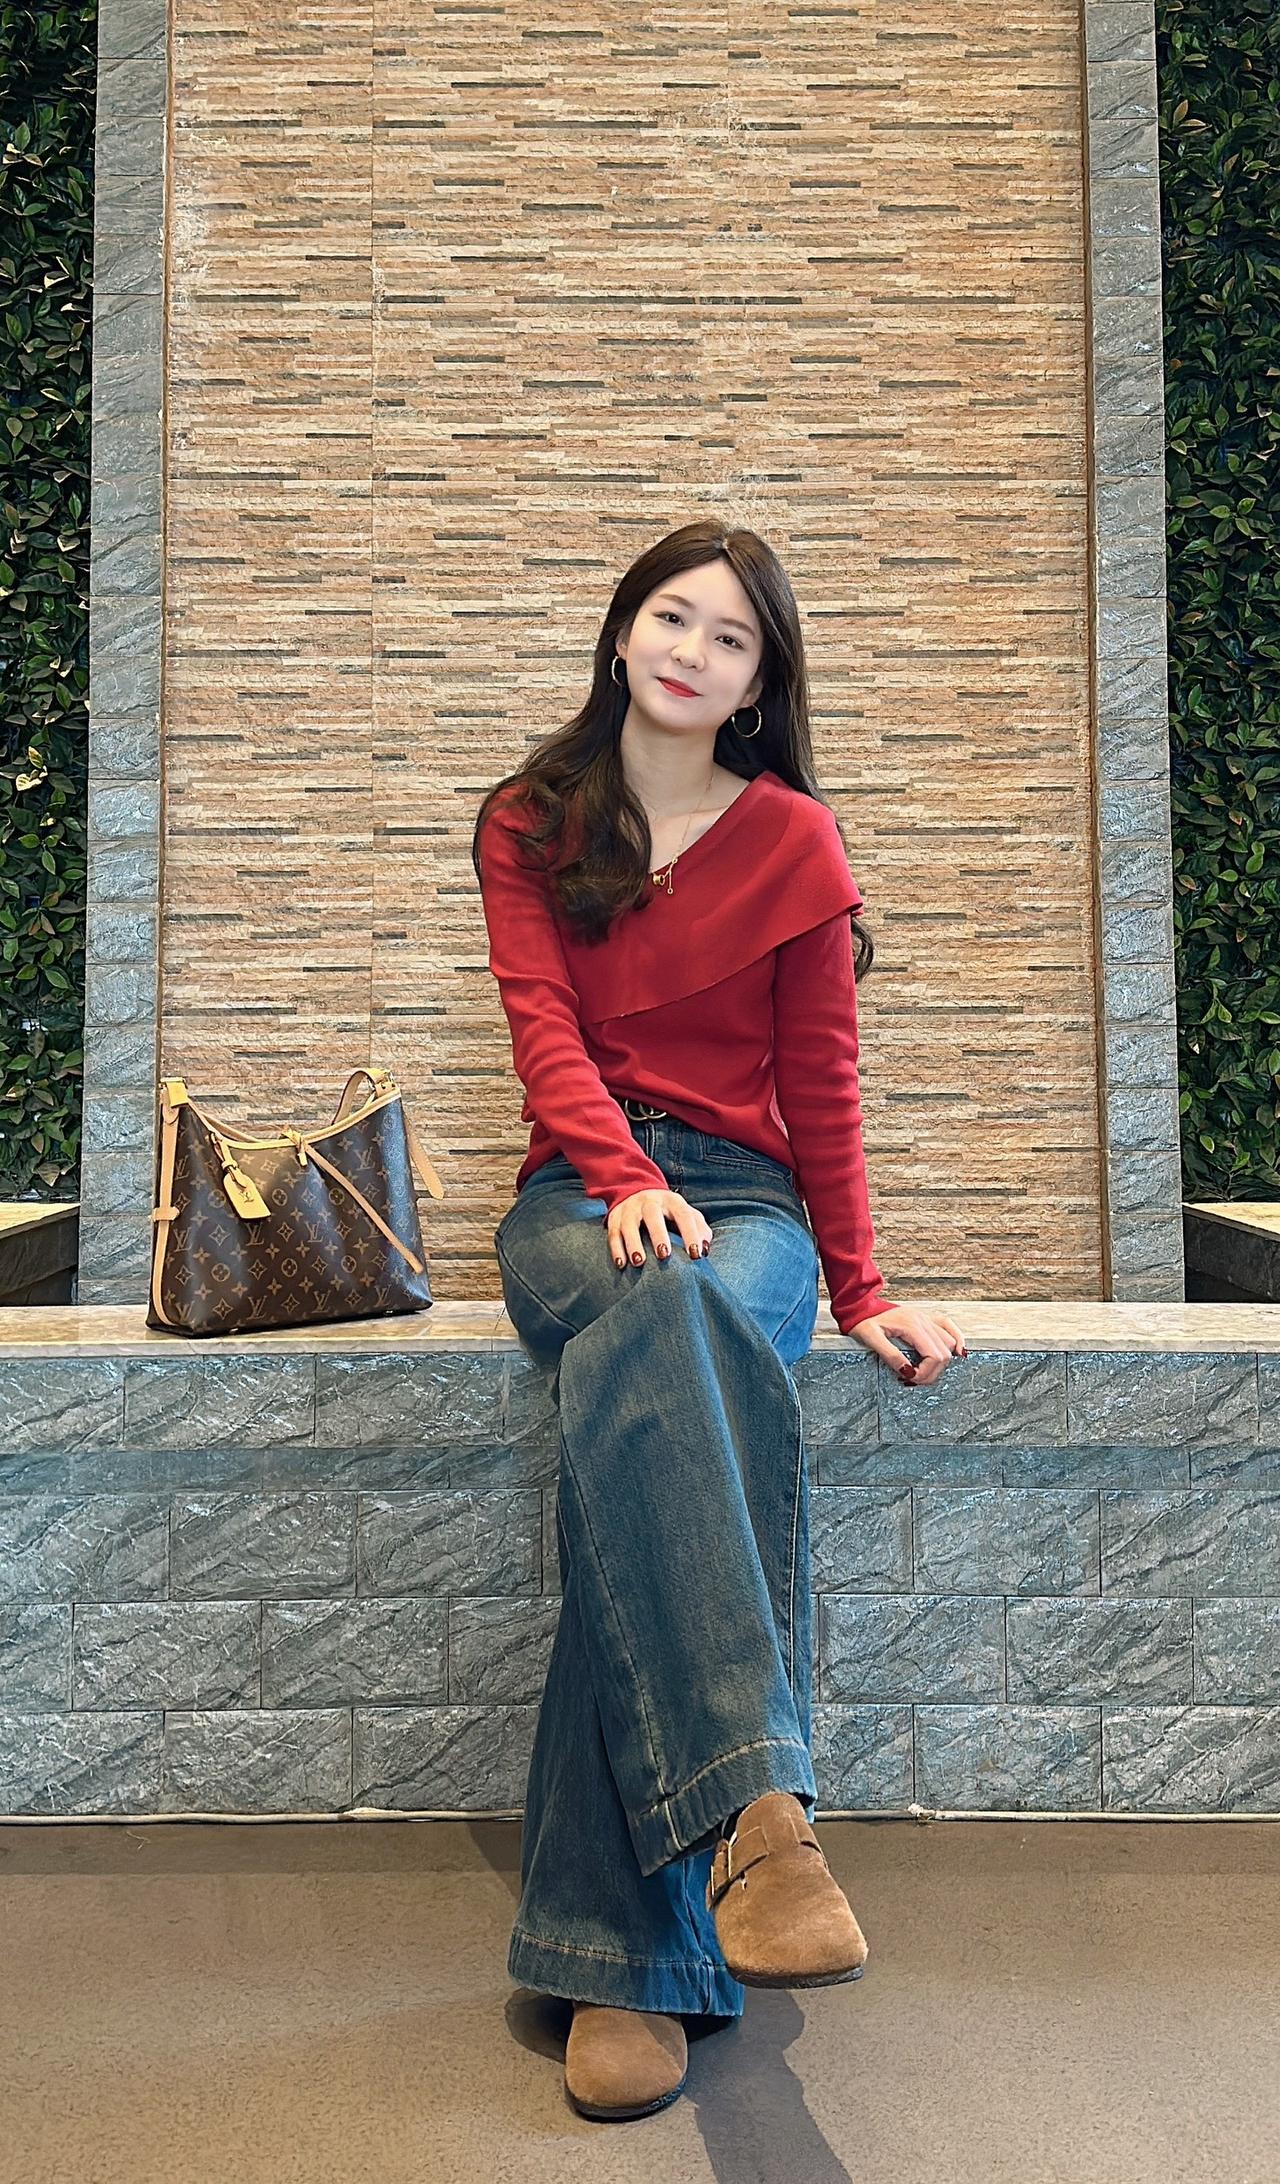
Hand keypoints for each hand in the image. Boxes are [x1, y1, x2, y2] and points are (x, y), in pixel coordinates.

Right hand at [608, 1188, 712, 1268]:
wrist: (636, 1191)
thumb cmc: (667, 1211)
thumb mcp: (684, 1212)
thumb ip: (699, 1227)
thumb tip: (705, 1248)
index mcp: (671, 1201)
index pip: (683, 1215)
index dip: (691, 1234)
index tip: (696, 1255)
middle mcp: (649, 1202)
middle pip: (653, 1215)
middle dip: (658, 1235)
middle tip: (664, 1256)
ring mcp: (630, 1209)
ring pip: (629, 1225)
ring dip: (633, 1243)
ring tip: (639, 1263)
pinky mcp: (615, 1218)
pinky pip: (614, 1233)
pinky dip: (616, 1249)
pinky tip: (622, 1264)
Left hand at [845, 1304, 967, 1385]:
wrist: (861, 1307)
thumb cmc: (864, 1322)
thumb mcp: (871, 1340)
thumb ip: (891, 1356)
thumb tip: (908, 1371)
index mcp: (912, 1325)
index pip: (934, 1356)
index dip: (926, 1373)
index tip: (911, 1378)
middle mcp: (924, 1320)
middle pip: (944, 1353)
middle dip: (932, 1372)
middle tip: (915, 1379)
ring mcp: (927, 1318)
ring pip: (950, 1343)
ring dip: (942, 1362)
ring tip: (924, 1370)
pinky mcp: (927, 1318)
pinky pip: (949, 1327)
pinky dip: (956, 1339)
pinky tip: (957, 1351)